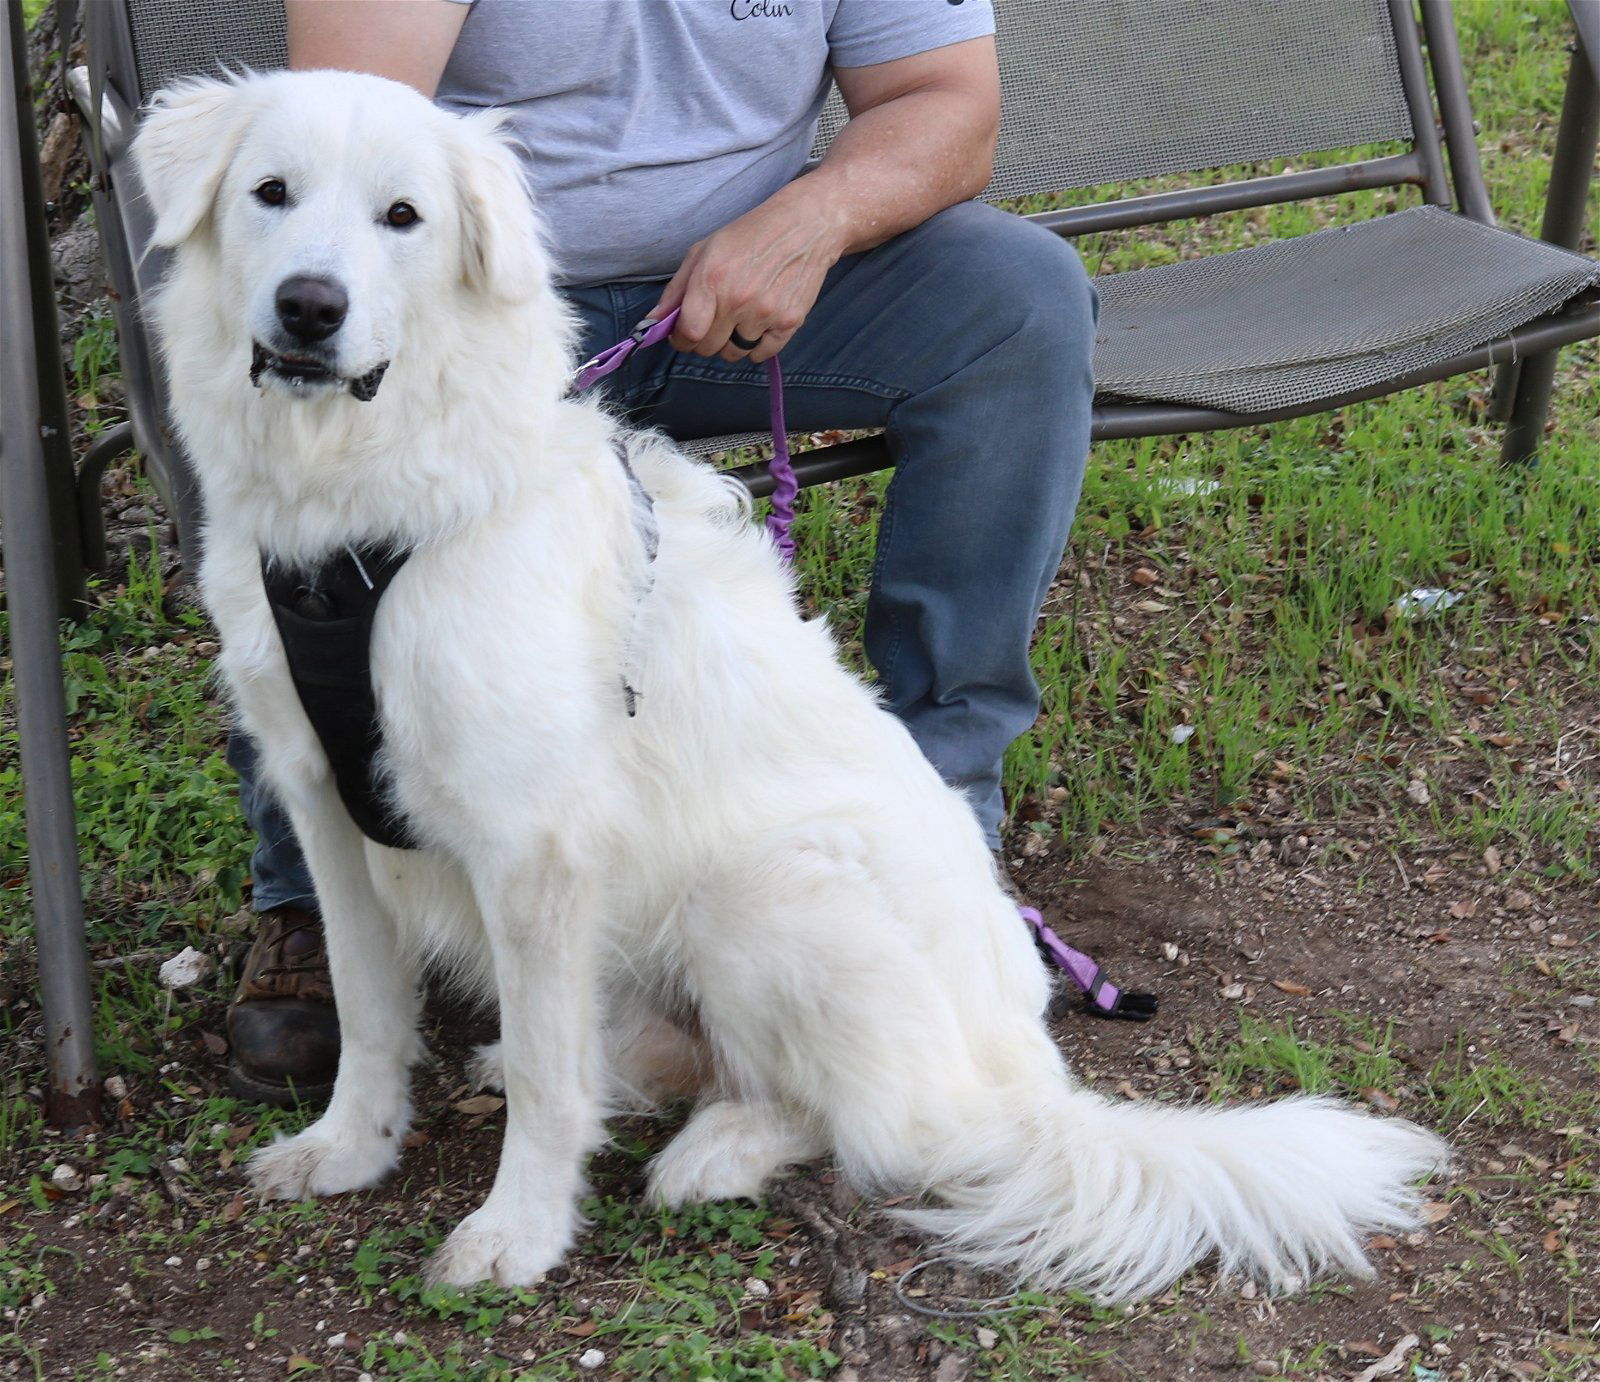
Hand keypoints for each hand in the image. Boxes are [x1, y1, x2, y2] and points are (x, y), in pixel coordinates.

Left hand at [650, 185, 844, 363]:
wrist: (804, 226)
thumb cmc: (749, 236)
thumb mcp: (704, 251)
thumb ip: (675, 290)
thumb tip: (651, 324)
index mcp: (712, 279)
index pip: (688, 334)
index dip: (680, 339)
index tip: (684, 333)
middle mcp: (738, 299)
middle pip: (708, 348)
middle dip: (704, 340)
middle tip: (713, 321)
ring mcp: (766, 314)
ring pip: (734, 353)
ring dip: (730, 342)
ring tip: (739, 317)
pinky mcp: (790, 323)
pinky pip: (761, 355)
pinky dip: (756, 346)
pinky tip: (758, 323)